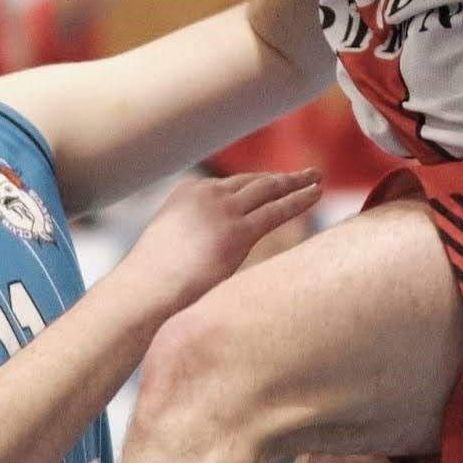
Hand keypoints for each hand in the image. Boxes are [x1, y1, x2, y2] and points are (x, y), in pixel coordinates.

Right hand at [113, 167, 322, 313]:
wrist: (146, 288)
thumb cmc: (153, 279)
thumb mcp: (172, 244)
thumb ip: (194, 239)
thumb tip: (205, 253)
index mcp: (187, 191)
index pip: (230, 184)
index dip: (255, 186)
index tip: (272, 184)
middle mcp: (207, 193)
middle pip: (252, 181)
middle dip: (279, 178)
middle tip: (302, 174)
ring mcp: (224, 210)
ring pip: (269, 189)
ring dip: (296, 183)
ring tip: (316, 179)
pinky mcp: (239, 231)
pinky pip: (278, 211)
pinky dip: (300, 200)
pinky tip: (316, 195)